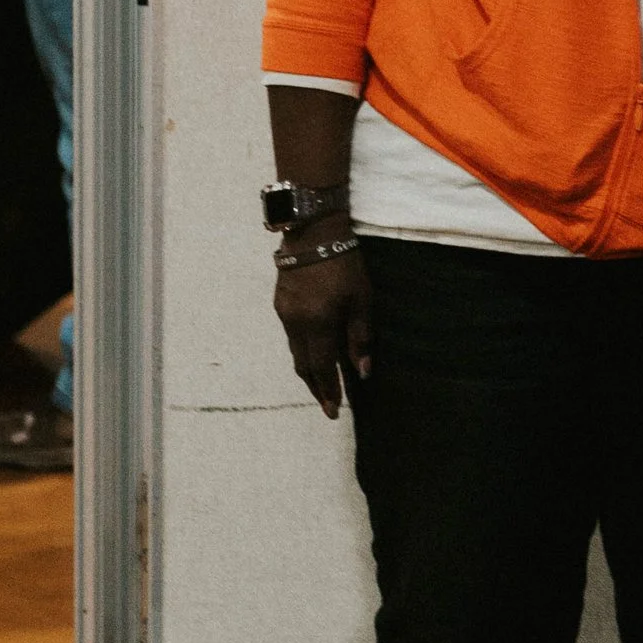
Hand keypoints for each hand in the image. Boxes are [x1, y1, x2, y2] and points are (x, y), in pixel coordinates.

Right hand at [273, 240, 372, 417]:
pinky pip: (291, 335)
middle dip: (315, 387)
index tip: (334, 412)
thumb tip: (363, 372)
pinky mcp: (280, 303)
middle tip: (327, 404)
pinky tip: (313, 351)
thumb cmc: (344, 263)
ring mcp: (284, 313)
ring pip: (294, 352)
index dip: (328, 391)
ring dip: (308, 370)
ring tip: (322, 383)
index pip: (320, 369)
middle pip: (303, 366)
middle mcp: (295, 323)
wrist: (313, 231)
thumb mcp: (361, 299)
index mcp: (317, 324)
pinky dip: (302, 349)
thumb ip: (360, 337)